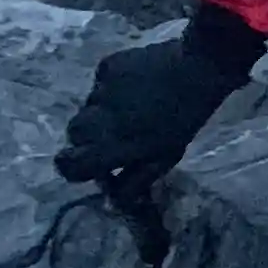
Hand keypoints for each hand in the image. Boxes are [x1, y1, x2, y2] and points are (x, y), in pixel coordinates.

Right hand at [55, 6, 266, 187]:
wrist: (199, 68)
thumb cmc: (184, 119)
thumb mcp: (163, 158)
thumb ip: (134, 182)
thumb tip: (111, 201)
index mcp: (110, 146)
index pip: (68, 164)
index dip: (74, 165)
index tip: (89, 162)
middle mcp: (96, 120)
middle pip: (75, 134)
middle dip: (89, 136)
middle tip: (116, 131)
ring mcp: (99, 91)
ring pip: (87, 107)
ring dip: (101, 111)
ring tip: (132, 104)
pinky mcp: (106, 66)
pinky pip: (100, 83)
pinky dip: (112, 87)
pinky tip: (137, 82)